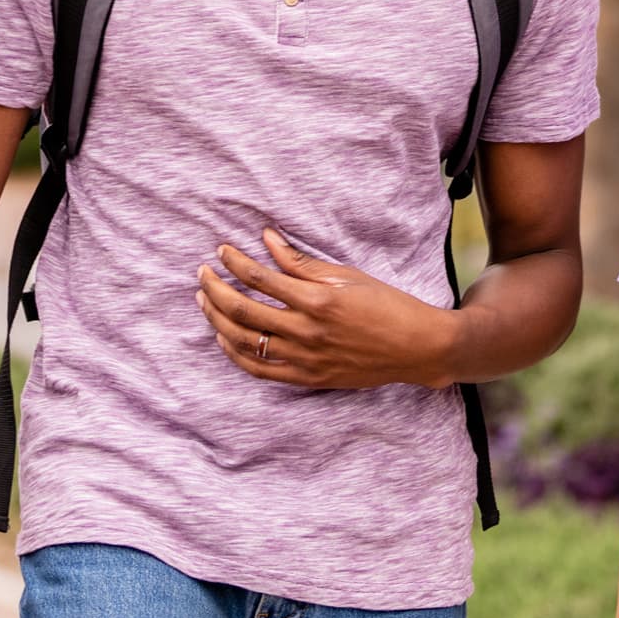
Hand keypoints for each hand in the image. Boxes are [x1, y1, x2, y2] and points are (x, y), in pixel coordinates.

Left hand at [197, 229, 455, 390]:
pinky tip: (223, 336)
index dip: (234, 262)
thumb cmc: (386, 305)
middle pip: (242, 310)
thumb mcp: (346, 276)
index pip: (260, 278)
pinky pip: (259, 370)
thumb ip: (301, 262)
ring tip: (204, 300)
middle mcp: (306, 332)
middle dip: (215, 289)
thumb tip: (266, 239)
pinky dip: (235, 353)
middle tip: (202, 274)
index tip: (221, 250)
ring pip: (244, 341)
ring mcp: (304, 359)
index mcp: (317, 301)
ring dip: (217, 319)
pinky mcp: (307, 378)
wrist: (416, 348)